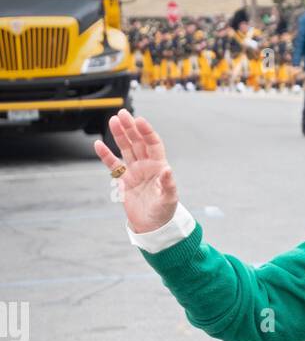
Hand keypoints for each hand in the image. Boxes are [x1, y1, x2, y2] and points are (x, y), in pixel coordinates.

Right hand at [94, 108, 178, 233]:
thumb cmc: (164, 213)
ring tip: (113, 121)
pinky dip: (106, 155)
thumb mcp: (169, 199)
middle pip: (138, 142)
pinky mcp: (124, 180)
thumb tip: (168, 170)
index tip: (139, 121)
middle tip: (122, 114)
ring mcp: (134, 171)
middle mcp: (146, 165)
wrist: (152, 226)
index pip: (153, 144)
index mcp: (159, 166)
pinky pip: (113, 165)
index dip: (146, 132)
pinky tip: (98, 145)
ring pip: (125, 149)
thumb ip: (168, 185)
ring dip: (119, 135)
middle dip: (131, 128)